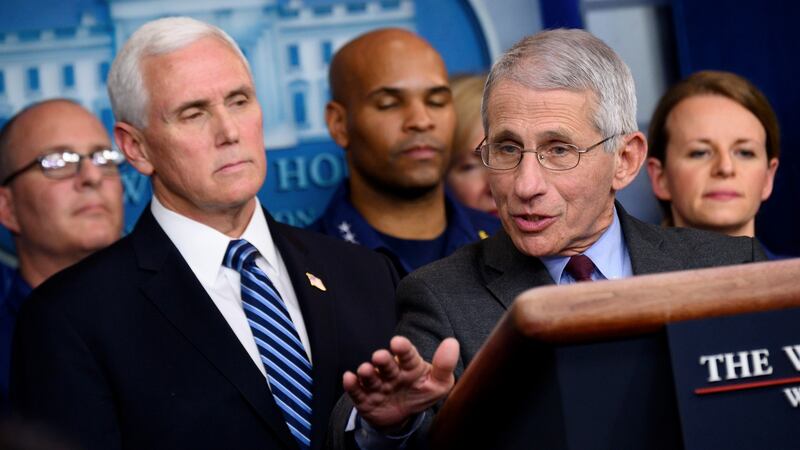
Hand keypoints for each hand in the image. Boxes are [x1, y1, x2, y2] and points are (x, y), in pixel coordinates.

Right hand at [342, 336, 458, 431]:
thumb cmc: (420, 392)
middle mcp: (391, 372)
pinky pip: (357, 392)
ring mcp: (377, 385)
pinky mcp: (365, 399)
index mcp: (409, 366)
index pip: (407, 355)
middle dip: (383, 360)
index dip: (403, 348)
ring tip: (365, 370)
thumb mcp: (438, 384)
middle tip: (380, 356)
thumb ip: (445, 366)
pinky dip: (352, 386)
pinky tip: (349, 378)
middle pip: (386, 365)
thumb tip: (452, 343)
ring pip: (370, 377)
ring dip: (366, 372)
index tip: (398, 342)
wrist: (400, 415)